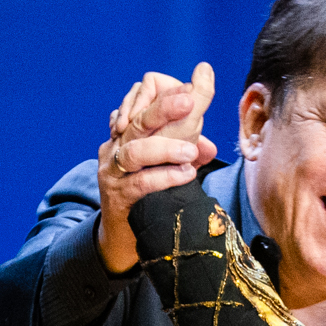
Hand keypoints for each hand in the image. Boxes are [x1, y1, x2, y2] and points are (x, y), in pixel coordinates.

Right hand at [94, 63, 216, 273]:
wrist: (120, 235)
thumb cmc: (146, 192)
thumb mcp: (165, 164)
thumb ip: (186, 152)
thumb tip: (211, 147)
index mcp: (129, 131)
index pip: (140, 98)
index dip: (162, 92)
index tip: (191, 90)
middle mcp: (118, 145)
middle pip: (138, 119)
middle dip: (164, 107)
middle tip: (189, 100)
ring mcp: (114, 170)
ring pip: (134, 151)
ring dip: (164, 148)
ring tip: (190, 151)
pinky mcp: (118, 196)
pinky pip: (139, 183)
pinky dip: (163, 177)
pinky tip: (185, 175)